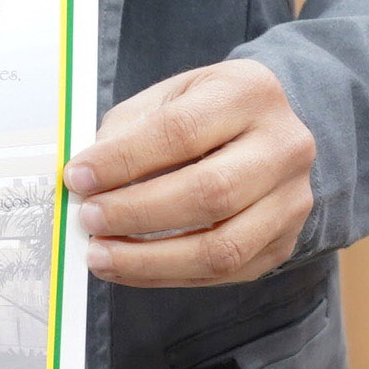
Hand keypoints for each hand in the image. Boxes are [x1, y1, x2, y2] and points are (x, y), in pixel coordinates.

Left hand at [65, 58, 314, 287]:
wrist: (267, 130)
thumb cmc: (205, 111)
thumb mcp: (168, 97)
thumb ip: (128, 132)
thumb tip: (86, 181)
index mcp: (250, 93)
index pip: (181, 131)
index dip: (123, 160)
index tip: (77, 177)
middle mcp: (285, 147)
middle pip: (209, 193)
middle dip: (136, 212)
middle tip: (88, 219)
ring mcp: (291, 200)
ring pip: (222, 248)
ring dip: (150, 260)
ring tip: (101, 255)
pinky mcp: (284, 242)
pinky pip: (225, 274)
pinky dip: (168, 276)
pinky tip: (130, 267)